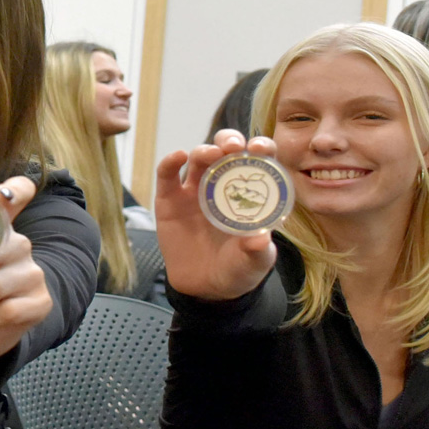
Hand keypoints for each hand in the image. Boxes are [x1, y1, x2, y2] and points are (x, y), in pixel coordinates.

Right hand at [153, 129, 277, 300]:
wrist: (206, 288)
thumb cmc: (237, 269)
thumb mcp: (254, 262)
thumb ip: (257, 250)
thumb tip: (260, 238)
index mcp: (249, 191)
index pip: (258, 159)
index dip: (261, 147)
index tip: (261, 148)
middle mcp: (223, 184)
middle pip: (226, 149)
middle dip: (230, 140)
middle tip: (234, 147)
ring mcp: (195, 190)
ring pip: (198, 157)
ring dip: (204, 150)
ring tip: (211, 154)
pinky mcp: (170, 199)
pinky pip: (167, 175)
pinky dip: (170, 161)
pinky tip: (178, 156)